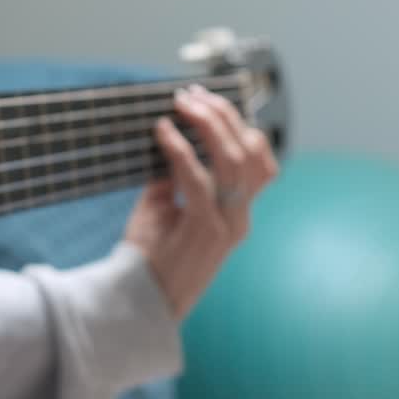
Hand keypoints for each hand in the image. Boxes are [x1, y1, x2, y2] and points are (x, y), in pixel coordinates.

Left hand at [124, 84, 278, 318]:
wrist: (139, 303)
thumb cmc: (149, 257)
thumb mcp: (162, 210)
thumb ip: (171, 177)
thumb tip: (164, 138)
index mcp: (237, 213)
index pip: (258, 159)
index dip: (238, 124)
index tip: (206, 100)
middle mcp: (239, 217)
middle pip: (251, 153)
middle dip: (223, 115)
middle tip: (192, 95)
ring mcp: (227, 224)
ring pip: (234, 161)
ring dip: (208, 125)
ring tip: (182, 104)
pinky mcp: (204, 230)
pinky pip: (198, 180)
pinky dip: (181, 149)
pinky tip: (163, 132)